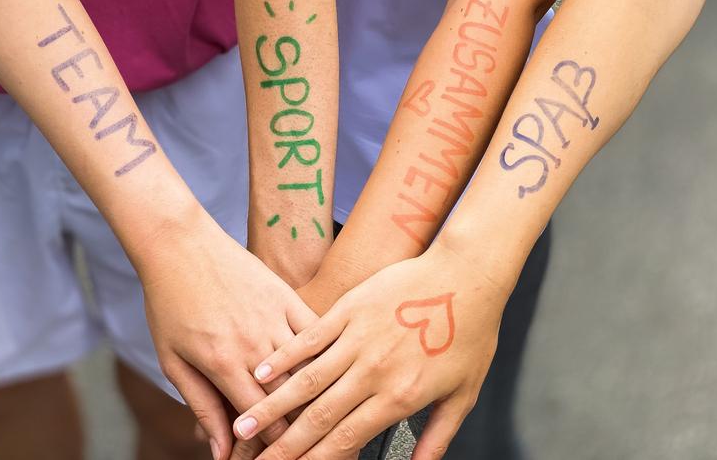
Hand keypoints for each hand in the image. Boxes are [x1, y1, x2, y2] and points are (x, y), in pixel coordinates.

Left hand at [140, 209, 318, 459]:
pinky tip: (329, 371)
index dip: (272, 448)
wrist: (180, 245)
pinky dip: (324, 356)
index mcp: (223, 363)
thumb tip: (220, 452)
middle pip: (292, 402)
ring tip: (320, 414)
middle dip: (297, 429)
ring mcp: (275, 318)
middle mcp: (254, 344)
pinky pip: (317, 334)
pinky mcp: (287, 297)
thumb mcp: (173, 361)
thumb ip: (202, 407)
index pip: (262, 422)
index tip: (277, 458)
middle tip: (299, 445)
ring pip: (311, 370)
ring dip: (316, 397)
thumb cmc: (170, 302)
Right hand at [232, 244, 511, 459]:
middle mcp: (373, 371)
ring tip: (246, 424)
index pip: (347, 439)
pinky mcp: (350, 308)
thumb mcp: (463, 394)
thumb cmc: (470, 331)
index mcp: (400, 396)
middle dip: (284, 445)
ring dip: (273, 406)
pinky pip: (310, 338)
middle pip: (319, 417)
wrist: (467, 275)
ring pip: (307, 381)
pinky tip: (261, 372)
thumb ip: (437, 437)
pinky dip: (284, 358)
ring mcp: (358, 338)